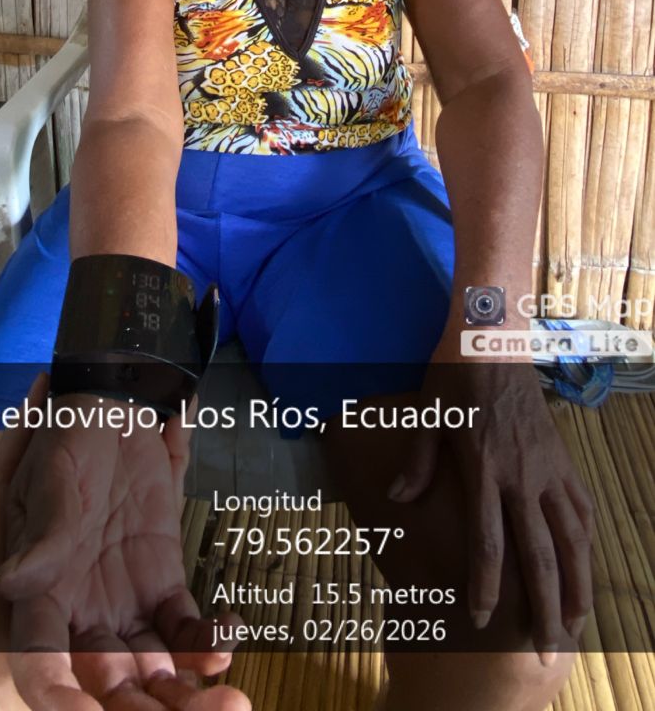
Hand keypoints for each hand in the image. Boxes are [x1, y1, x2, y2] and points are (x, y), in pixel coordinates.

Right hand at [0, 388, 249, 710]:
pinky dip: (208, 642)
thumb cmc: (67, 437)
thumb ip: (43, 536)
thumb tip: (12, 583)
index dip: (56, 694)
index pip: (39, 659)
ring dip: (183, 690)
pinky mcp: (163, 587)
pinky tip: (226, 639)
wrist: (111, 402)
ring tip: (222, 696)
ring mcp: (124, 604)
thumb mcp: (47, 477)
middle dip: (136, 708)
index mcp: (40, 595)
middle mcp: (80, 612)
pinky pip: (186, 630)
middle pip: (104, 680)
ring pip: (151, 668)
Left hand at [387, 339, 594, 662]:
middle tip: (540, 647)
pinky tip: (585, 566)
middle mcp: (521, 474)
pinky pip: (581, 507)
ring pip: (572, 537)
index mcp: (483, 466)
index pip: (487, 540)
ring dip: (575, 583)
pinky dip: (586, 541)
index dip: (484, 584)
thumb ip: (417, 461)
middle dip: (539, 605)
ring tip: (573, 622)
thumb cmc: (453, 376)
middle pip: (538, 553)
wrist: (495, 337)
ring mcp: (548, 467)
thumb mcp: (427, 414)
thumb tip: (398, 500)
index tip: (479, 619)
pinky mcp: (562, 457)